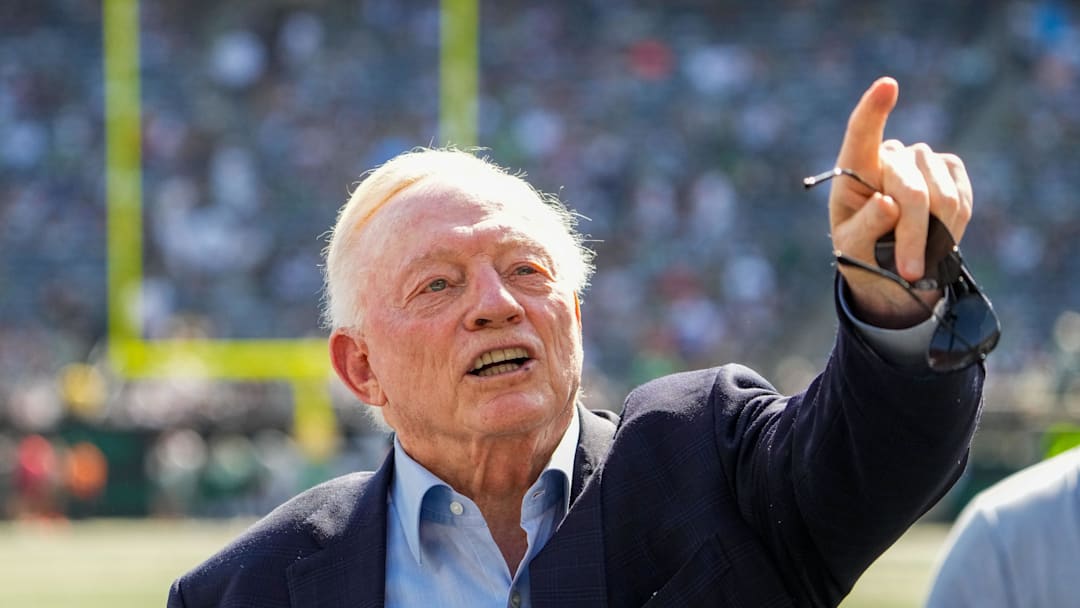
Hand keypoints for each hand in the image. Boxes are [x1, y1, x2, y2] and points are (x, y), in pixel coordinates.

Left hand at [829, 77, 972, 326]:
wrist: (892, 267)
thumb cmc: (862, 254)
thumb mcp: (852, 248)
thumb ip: (865, 227)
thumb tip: (887, 204)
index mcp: (854, 170)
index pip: (861, 135)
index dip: (874, 111)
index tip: (887, 86)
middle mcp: (888, 157)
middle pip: (910, 190)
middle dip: (912, 235)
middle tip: (909, 271)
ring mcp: (921, 160)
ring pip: (941, 197)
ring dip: (934, 237)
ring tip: (917, 260)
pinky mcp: (949, 170)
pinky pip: (960, 199)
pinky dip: (952, 228)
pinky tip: (935, 239)